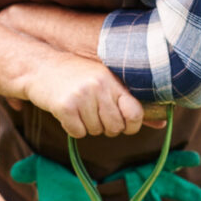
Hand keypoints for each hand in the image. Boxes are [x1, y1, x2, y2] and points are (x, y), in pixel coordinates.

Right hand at [23, 56, 144, 138]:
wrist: (38, 68)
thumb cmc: (75, 78)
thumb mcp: (103, 83)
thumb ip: (130, 104)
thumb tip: (163, 124)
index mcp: (112, 80)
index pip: (136, 113)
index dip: (131, 126)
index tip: (122, 125)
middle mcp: (100, 86)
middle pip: (115, 128)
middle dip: (105, 127)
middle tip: (92, 113)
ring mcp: (82, 95)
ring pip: (96, 132)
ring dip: (87, 126)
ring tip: (78, 108)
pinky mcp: (65, 106)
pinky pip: (78, 133)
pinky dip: (72, 128)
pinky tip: (66, 112)